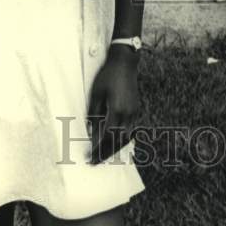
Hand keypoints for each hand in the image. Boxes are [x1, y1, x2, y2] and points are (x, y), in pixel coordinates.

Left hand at [87, 47, 139, 164]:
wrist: (125, 62)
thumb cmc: (108, 75)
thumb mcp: (96, 93)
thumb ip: (94, 113)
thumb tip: (91, 130)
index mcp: (117, 110)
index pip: (106, 136)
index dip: (98, 148)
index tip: (89, 157)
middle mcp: (128, 114)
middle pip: (117, 140)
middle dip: (105, 153)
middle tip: (94, 163)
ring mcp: (134, 112)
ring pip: (125, 137)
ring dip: (114, 148)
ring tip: (103, 156)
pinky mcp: (135, 109)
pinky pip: (129, 130)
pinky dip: (121, 139)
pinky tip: (113, 143)